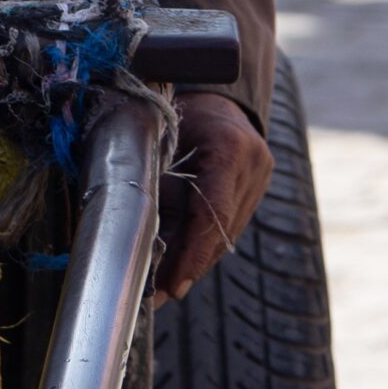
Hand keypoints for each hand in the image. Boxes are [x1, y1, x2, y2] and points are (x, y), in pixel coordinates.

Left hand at [153, 92, 273, 305]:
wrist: (219, 92)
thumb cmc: (178, 106)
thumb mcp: (161, 128)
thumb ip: (151, 167)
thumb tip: (128, 220)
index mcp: (228, 148)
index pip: (211, 212)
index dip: (192, 252)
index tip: (172, 284)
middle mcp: (253, 166)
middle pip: (219, 231)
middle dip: (187, 266)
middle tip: (156, 296)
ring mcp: (259, 179)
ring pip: (224, 235)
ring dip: (194, 262)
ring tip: (161, 289)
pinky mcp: (257, 188)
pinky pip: (227, 225)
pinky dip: (201, 246)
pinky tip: (178, 267)